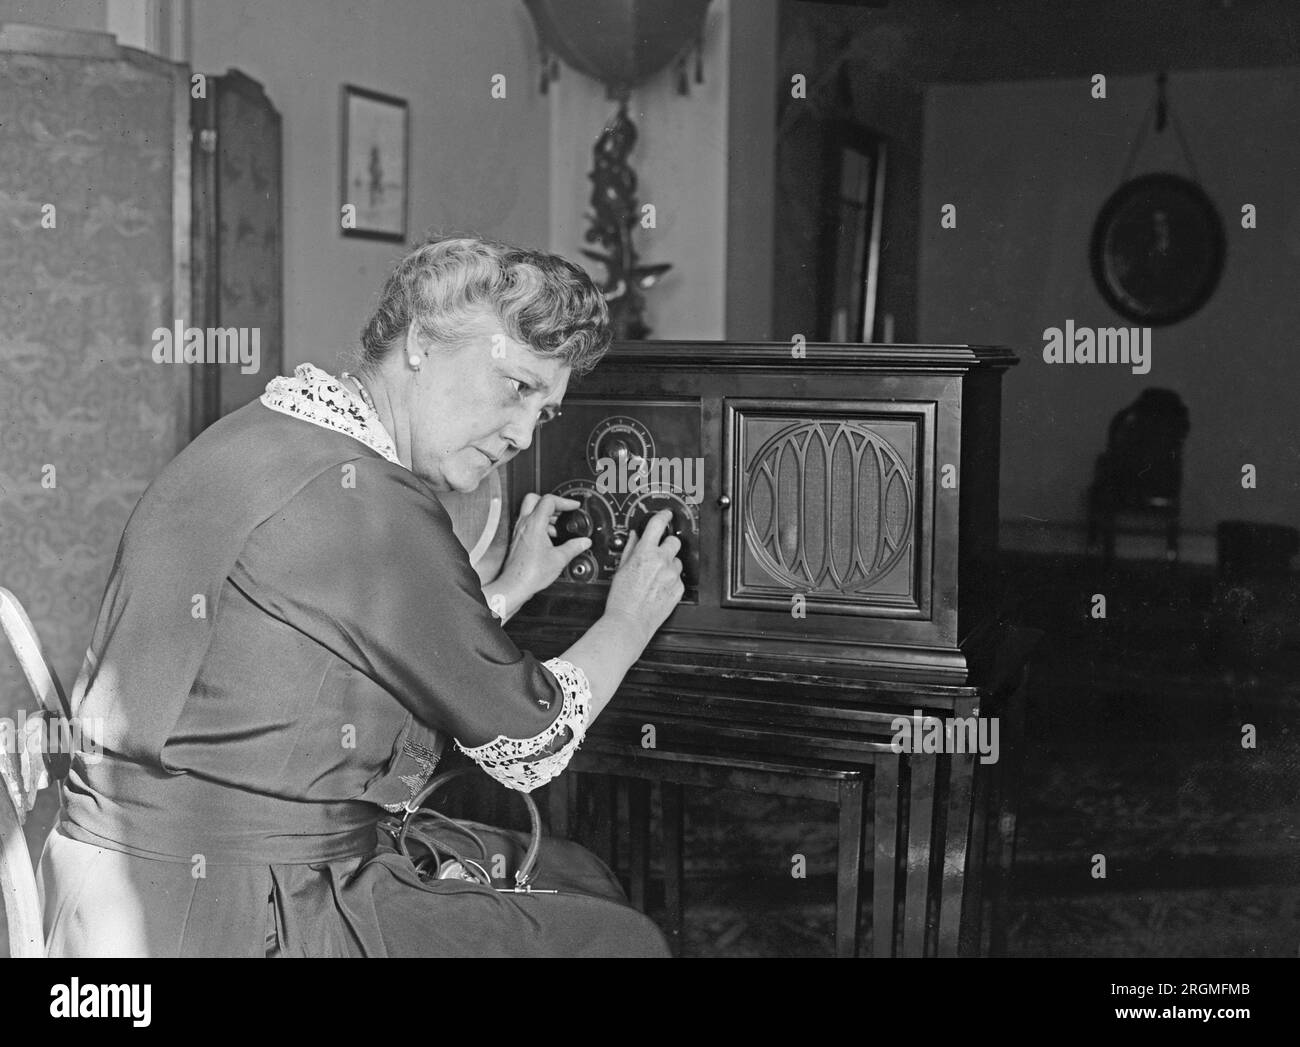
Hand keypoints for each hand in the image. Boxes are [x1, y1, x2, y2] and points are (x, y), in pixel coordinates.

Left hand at [493, 493, 590, 609]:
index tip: (573, 506)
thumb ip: (574, 547)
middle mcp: (524, 524)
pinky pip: (527, 523)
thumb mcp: (559, 559)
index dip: (564, 501)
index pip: (548, 501)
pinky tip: (548, 538)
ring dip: (545, 515)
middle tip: (562, 511)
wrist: (515, 586)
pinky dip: (539, 525)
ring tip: (558, 527)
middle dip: (551, 503)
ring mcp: (519, 531)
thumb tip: (583, 542)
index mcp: (534, 524)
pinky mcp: (517, 539)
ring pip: (530, 511)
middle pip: (534, 499)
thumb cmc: (530, 574)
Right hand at [603, 509, 684, 644]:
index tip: (666, 514)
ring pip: (677, 561)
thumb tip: (636, 536)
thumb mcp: (621, 569)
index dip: (664, 516)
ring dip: (669, 564)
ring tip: (656, 577)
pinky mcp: (679, 588)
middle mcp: (662, 561)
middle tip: (658, 553)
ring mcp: (672, 575)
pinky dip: (671, 580)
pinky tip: (659, 588)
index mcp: (645, 553)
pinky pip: (679, 578)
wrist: (629, 622)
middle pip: (673, 541)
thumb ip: (631, 548)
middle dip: (666, 545)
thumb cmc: (621, 598)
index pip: (658, 525)